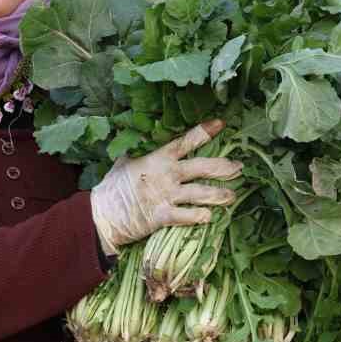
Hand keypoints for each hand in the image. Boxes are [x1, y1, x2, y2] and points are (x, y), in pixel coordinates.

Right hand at [89, 118, 241, 255]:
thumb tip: (144, 137)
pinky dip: (200, 216)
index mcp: (158, 158)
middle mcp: (167, 175)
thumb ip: (140, 151)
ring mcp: (166, 195)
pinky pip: (187, 216)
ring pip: (201, 193)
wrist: (101, 213)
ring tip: (233, 195)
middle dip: (223, 167)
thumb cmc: (113, 186)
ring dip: (220, 194)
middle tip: (239, 167)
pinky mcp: (163, 216)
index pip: (185, 141)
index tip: (221, 124)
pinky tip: (211, 217)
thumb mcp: (125, 161)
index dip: (204, 132)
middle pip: (202, 167)